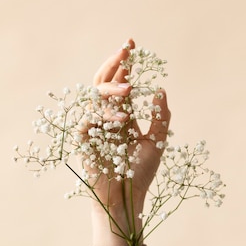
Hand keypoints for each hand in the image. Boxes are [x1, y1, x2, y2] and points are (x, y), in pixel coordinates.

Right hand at [88, 38, 170, 245]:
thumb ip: (160, 118)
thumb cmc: (140, 175)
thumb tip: (161, 90)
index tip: (133, 45)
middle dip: (115, 64)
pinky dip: (105, 114)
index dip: (125, 65)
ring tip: (129, 86)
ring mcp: (94, 127)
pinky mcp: (85, 139)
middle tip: (127, 51)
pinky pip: (90, 118)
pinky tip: (122, 117)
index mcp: (123, 116)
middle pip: (105, 82)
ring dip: (112, 87)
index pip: (121, 84)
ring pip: (96, 95)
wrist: (126, 200)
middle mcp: (107, 118)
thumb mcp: (156, 143)